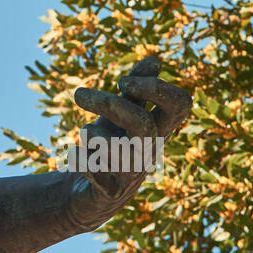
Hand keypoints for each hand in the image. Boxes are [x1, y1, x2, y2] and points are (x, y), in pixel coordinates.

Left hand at [64, 55, 192, 219]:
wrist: (89, 192)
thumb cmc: (111, 144)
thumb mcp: (121, 112)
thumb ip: (136, 89)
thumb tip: (154, 60)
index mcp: (158, 127)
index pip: (180, 105)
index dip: (158, 88)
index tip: (123, 82)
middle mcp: (149, 150)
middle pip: (143, 125)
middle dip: (109, 104)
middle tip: (78, 93)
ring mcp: (131, 173)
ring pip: (121, 153)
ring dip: (94, 136)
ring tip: (83, 132)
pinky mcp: (109, 192)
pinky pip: (99, 175)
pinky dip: (81, 160)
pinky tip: (72, 153)